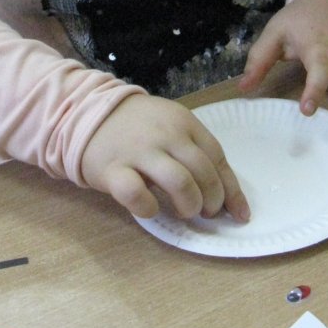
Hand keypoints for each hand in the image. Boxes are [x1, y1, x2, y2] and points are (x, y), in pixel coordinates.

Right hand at [81, 94, 249, 222]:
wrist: (88, 113)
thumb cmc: (137, 126)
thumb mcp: (171, 126)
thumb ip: (194, 149)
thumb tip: (224, 193)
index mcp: (184, 123)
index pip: (218, 159)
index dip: (231, 190)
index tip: (239, 214)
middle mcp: (166, 135)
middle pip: (203, 174)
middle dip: (212, 201)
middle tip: (206, 213)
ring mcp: (139, 152)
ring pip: (180, 184)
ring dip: (189, 205)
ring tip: (184, 212)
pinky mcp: (113, 170)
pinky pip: (137, 195)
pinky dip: (149, 207)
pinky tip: (150, 208)